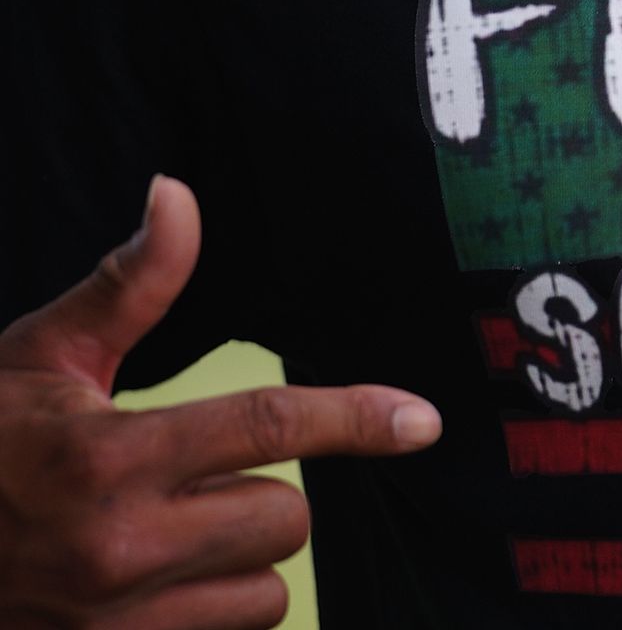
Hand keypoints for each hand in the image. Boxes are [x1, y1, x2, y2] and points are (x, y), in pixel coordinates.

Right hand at [0, 176, 441, 629]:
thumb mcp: (42, 356)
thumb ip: (130, 285)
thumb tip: (176, 194)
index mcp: (105, 457)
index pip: (267, 428)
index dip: (357, 419)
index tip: (421, 421)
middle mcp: (116, 546)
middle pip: (283, 515)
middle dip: (260, 490)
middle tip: (187, 478)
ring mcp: (115, 621)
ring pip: (266, 590)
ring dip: (239, 560)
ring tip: (166, 534)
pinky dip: (213, 610)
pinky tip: (156, 585)